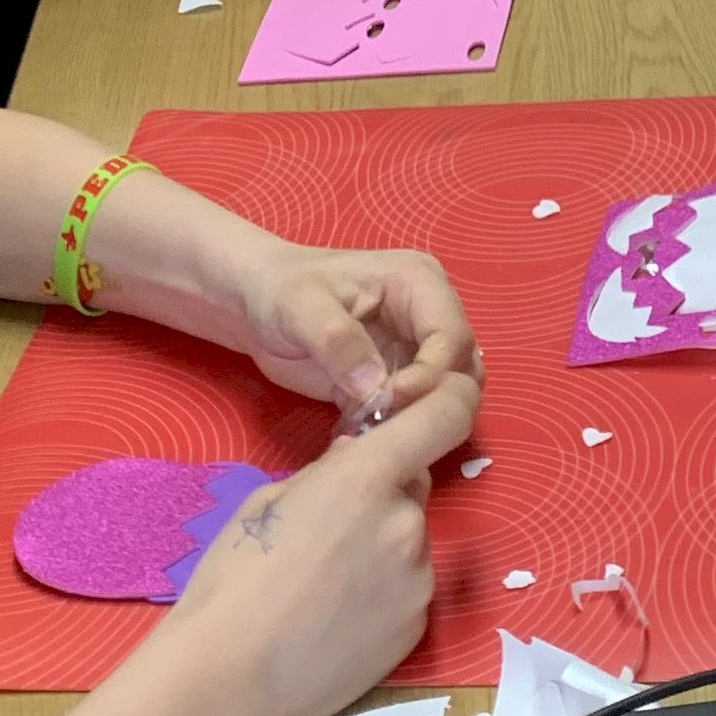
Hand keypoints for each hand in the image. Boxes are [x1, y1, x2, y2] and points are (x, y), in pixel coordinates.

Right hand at [155, 369, 480, 715]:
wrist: (230, 677)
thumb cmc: (234, 579)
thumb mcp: (271, 499)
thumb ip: (328, 473)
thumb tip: (356, 459)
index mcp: (366, 478)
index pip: (444, 415)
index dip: (451, 397)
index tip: (446, 395)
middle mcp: (407, 523)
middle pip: (414, 488)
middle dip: (385, 494)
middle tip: (333, 526)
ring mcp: (418, 581)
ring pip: (409, 542)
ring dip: (383, 547)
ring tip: (326, 584)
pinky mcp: (417, 629)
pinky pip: (407, 589)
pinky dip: (383, 592)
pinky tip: (337, 618)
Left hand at [223, 239, 477, 422]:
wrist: (254, 304)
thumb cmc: (279, 291)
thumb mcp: (301, 307)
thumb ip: (339, 341)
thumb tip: (376, 389)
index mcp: (418, 282)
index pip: (452, 335)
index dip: (432, 373)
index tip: (391, 399)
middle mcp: (427, 314)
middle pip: (461, 367)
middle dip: (430, 399)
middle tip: (386, 422)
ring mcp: (414, 349)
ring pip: (445, 392)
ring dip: (417, 416)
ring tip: (375, 428)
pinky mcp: (396, 380)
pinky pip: (415, 410)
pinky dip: (397, 427)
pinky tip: (362, 434)